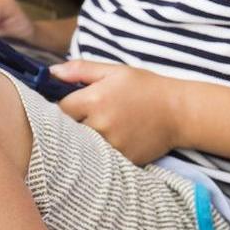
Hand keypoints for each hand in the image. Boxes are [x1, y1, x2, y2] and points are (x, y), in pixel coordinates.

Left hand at [51, 60, 186, 164]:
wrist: (178, 111)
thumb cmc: (146, 88)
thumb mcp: (114, 71)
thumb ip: (80, 70)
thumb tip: (51, 72)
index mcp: (94, 99)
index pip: (59, 110)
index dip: (63, 108)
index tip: (71, 107)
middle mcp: (100, 124)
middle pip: (69, 130)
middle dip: (72, 125)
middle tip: (84, 119)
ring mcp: (111, 144)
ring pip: (83, 147)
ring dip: (85, 140)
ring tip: (101, 130)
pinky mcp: (123, 159)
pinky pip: (101, 158)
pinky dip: (102, 153)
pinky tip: (113, 141)